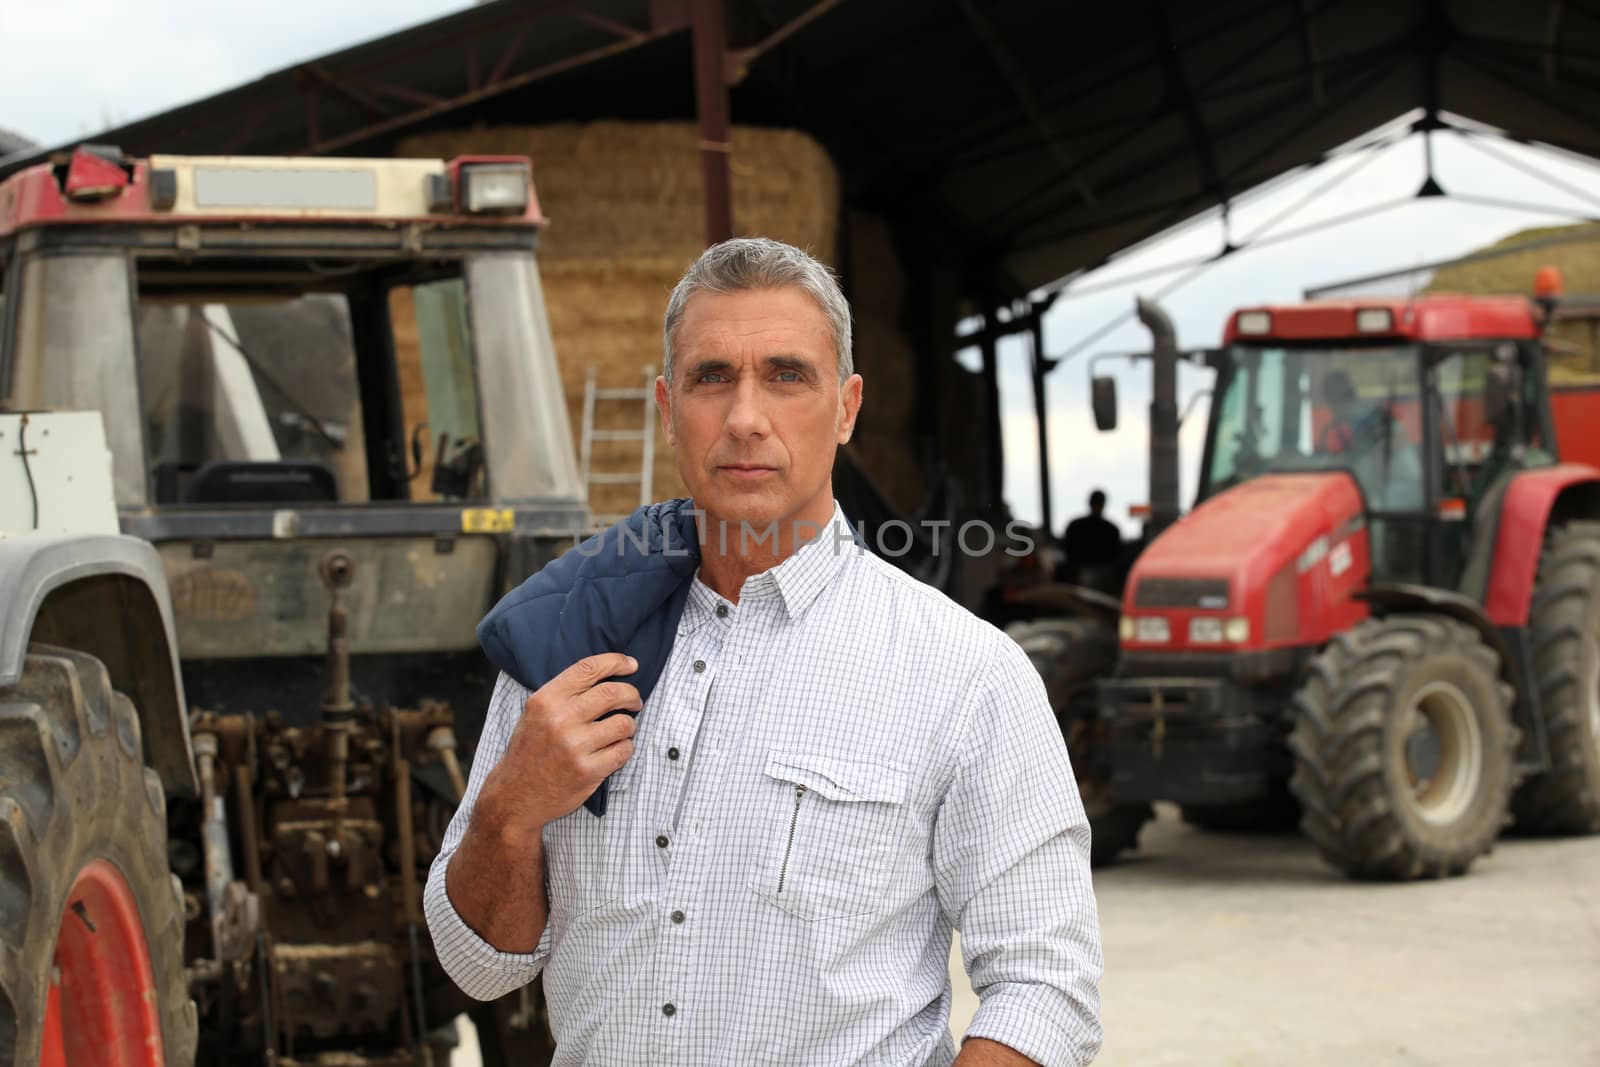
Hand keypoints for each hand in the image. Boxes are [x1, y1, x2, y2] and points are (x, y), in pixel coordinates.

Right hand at [480, 653, 641, 834]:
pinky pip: (624, 750)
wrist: (515, 794)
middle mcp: (560, 719)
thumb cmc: (530, 749)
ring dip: (629, 725)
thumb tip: (608, 673)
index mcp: (546, 700)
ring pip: (624, 723)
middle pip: (613, 693)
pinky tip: (614, 750)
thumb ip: (566, 693)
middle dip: (632, 695)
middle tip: (634, 701)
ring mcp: (575, 746)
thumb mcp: (536, 712)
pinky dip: (625, 748)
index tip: (631, 665)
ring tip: (621, 730)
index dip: (616, 662)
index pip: (589, 668)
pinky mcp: (588, 771)